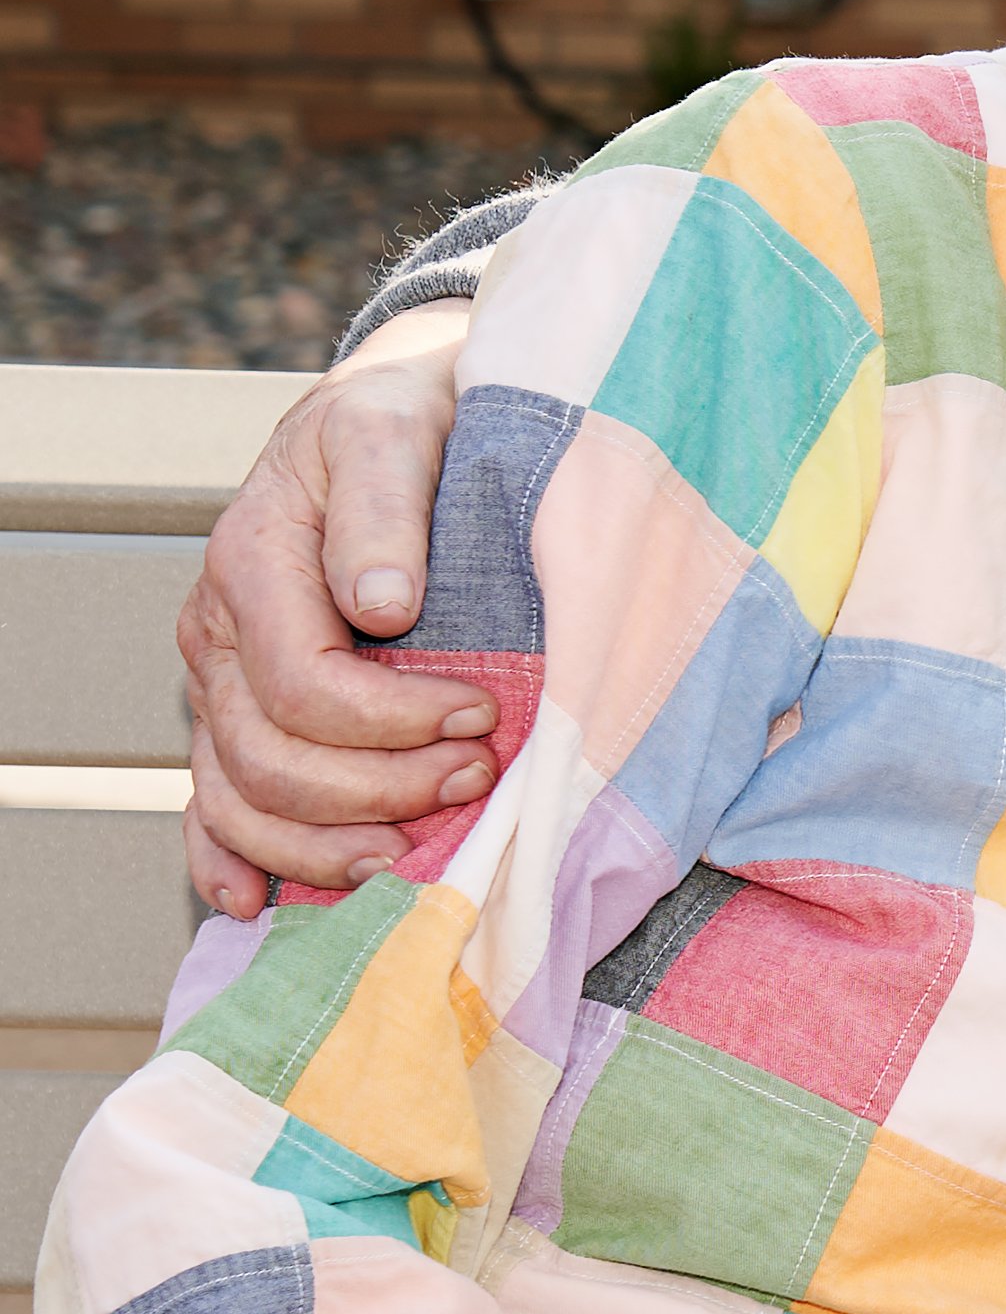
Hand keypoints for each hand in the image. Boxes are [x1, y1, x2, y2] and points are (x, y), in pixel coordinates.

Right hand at [181, 304, 500, 916]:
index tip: (484, 713)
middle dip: (376, 788)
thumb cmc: (410, 416)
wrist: (398, 410)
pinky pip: (212, 804)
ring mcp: (221, 678)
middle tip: (477, 780)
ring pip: (239, 799)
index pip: (303, 684)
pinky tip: (259, 903)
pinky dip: (232, 860)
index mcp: (252, 559)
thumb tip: (382, 604)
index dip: (392, 720)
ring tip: (414, 855)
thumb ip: (387, 509)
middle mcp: (220, 629)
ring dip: (324, 843)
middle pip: (270, 758)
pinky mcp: (240, 708)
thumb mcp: (399, 427)